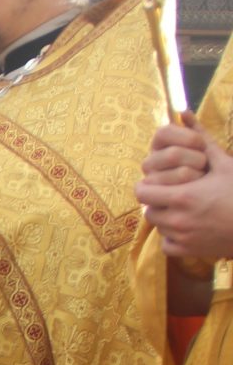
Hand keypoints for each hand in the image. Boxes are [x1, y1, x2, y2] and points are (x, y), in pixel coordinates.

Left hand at [139, 115, 232, 259]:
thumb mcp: (224, 163)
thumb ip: (201, 139)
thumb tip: (184, 113)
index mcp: (182, 196)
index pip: (141, 191)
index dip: (148, 185)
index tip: (159, 182)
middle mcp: (177, 219)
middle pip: (148, 209)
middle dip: (158, 201)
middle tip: (176, 194)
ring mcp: (182, 238)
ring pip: (157, 226)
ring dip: (166, 217)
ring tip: (186, 209)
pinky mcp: (188, 251)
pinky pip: (166, 244)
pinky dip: (173, 237)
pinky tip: (189, 226)